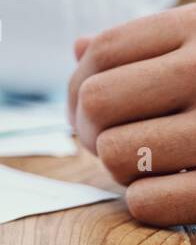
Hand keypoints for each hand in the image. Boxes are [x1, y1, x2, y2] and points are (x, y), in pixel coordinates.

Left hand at [67, 5, 195, 225]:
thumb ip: (151, 43)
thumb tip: (79, 47)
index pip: (101, 53)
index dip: (77, 86)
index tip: (85, 109)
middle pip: (98, 101)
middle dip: (91, 127)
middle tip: (114, 139)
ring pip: (117, 153)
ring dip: (120, 166)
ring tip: (150, 163)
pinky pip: (151, 201)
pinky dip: (144, 201)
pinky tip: (166, 190)